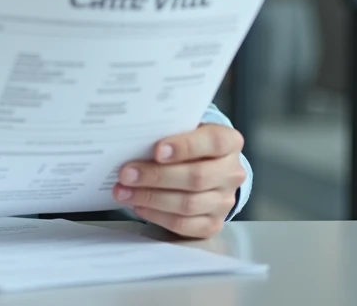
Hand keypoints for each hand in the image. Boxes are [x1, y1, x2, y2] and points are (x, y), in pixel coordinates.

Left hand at [112, 123, 245, 238]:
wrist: (204, 168)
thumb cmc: (187, 145)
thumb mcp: (183, 131)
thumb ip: (167, 132)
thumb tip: (133, 141)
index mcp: (229, 142)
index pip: (214, 142)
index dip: (185, 147)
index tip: (156, 151)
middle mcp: (232, 173)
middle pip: (196, 177)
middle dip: (156, 176)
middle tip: (126, 174)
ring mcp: (224, 201)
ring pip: (188, 204)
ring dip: (150, 198)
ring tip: (124, 192)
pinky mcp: (212, 223)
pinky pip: (184, 224)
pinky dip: (157, 216)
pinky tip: (139, 206)